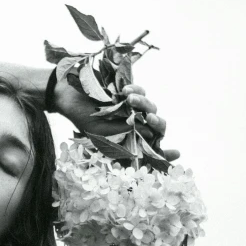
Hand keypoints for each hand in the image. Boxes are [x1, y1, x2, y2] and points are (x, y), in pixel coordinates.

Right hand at [53, 72, 179, 162]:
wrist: (69, 96)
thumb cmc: (82, 118)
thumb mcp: (102, 133)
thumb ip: (125, 135)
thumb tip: (148, 132)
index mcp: (128, 141)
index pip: (151, 150)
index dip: (165, 154)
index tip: (176, 153)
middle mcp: (134, 126)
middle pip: (158, 127)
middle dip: (157, 123)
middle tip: (149, 119)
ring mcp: (133, 109)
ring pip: (151, 108)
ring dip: (143, 104)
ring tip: (129, 100)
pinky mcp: (129, 92)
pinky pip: (141, 91)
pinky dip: (136, 91)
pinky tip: (125, 92)